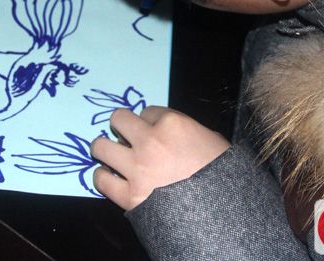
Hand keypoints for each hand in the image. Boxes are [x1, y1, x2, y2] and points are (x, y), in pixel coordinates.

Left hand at [90, 106, 230, 210]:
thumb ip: (188, 131)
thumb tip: (172, 134)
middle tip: (127, 137)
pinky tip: (109, 177)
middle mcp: (150, 141)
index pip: (148, 111)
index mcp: (173, 124)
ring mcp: (137, 168)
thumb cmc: (223, 174)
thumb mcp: (212, 141)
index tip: (153, 132)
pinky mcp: (129, 195)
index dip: (149, 122)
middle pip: (118, 119)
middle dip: (122, 126)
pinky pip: (100, 180)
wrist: (222, 213)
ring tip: (111, 155)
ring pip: (100, 147)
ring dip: (105, 149)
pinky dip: (102, 177)